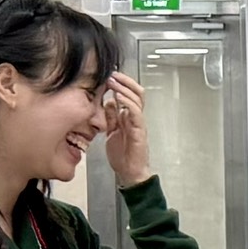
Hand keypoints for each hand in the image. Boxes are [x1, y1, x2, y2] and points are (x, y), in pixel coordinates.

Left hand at [101, 70, 152, 186]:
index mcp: (129, 117)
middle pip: (136, 92)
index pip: (129, 94)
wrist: (129, 173)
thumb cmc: (122, 155)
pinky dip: (128, 104)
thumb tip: (108, 101)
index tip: (109, 75)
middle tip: (112, 75)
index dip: (122, 83)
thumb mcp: (111, 131)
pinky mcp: (139, 131)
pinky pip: (136, 113)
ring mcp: (138, 123)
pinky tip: (119, 98)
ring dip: (125, 89)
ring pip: (137, 99)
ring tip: (114, 83)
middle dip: (124, 81)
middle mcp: (135, 118)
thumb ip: (111, 117)